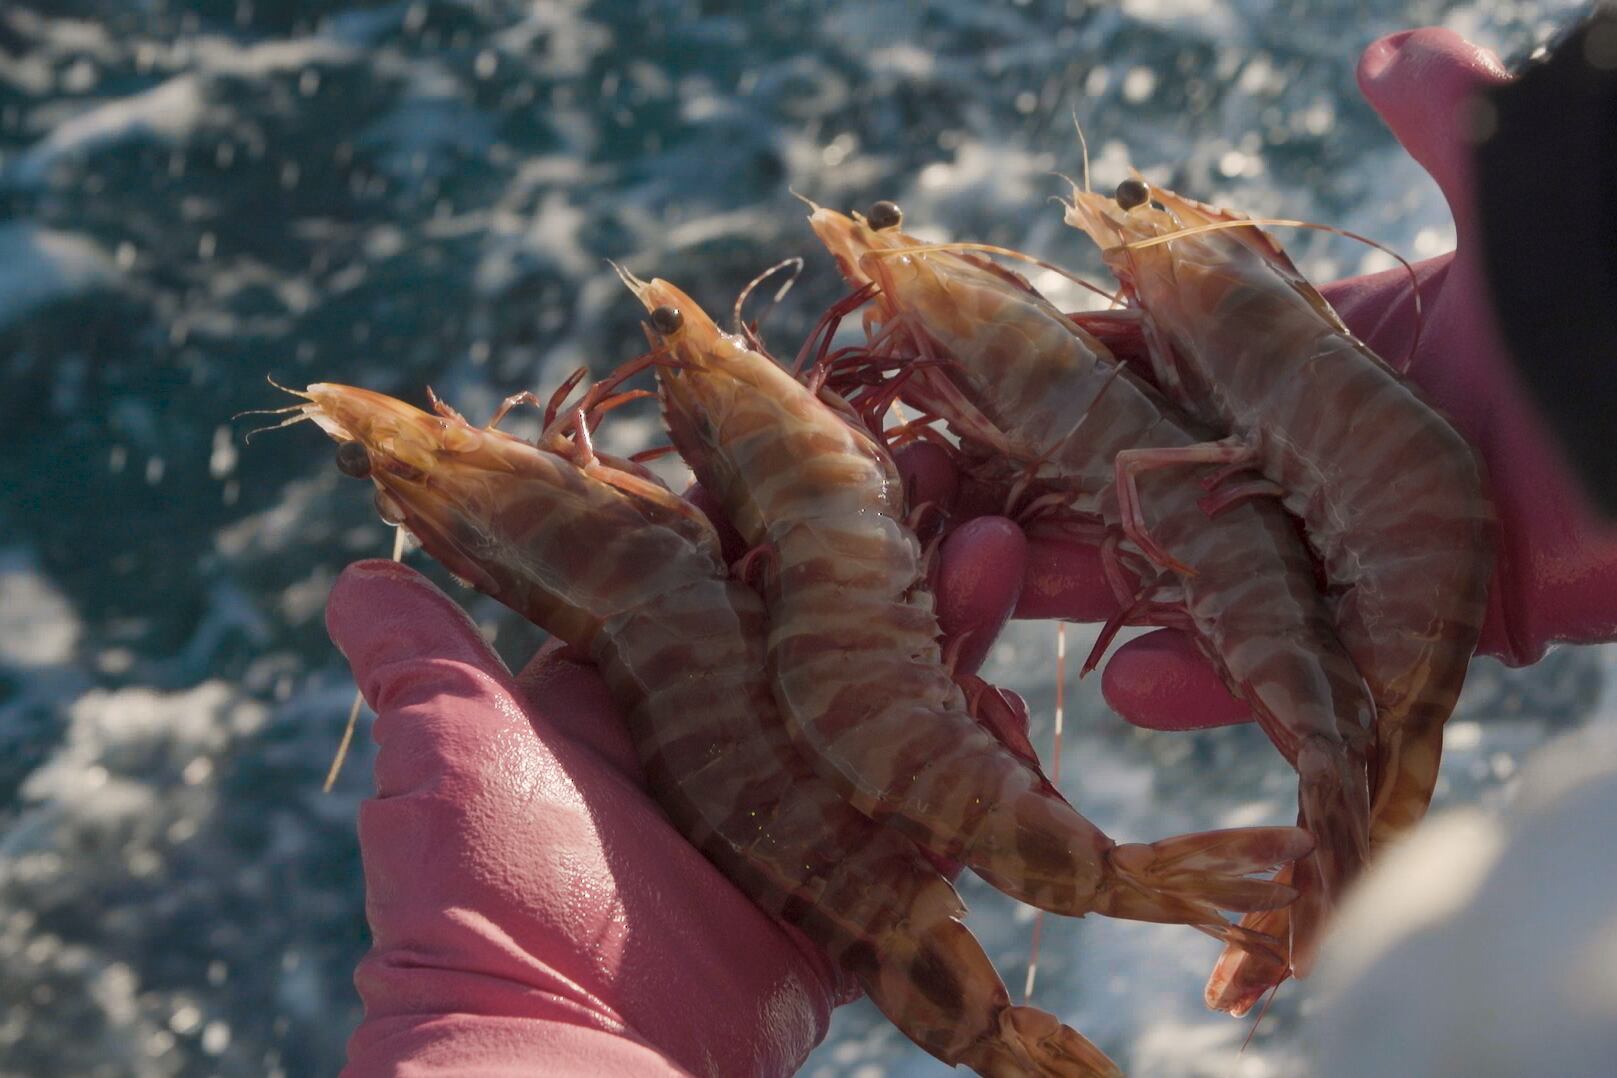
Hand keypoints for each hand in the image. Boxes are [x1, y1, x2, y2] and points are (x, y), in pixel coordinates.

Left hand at [326, 512, 1027, 1073]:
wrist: (561, 1052)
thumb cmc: (487, 893)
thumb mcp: (445, 750)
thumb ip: (419, 654)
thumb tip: (353, 573)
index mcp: (634, 690)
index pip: (716, 568)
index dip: (770, 505)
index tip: (827, 432)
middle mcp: (719, 740)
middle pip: (817, 623)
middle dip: (883, 548)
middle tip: (950, 469)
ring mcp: (791, 812)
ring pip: (885, 701)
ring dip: (944, 625)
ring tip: (1000, 543)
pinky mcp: (848, 889)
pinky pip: (925, 814)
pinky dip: (969, 760)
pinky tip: (1009, 688)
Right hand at [1017, 28, 1616, 730]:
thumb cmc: (1589, 305)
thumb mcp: (1515, 197)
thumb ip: (1445, 127)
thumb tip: (1387, 56)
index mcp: (1307, 359)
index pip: (1152, 356)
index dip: (1056, 357)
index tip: (957, 351)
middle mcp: (1300, 457)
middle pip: (1136, 471)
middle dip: (1032, 480)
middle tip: (927, 485)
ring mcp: (1333, 551)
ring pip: (1179, 572)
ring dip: (1085, 583)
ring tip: (995, 580)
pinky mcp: (1383, 637)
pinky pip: (1275, 672)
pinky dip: (1206, 682)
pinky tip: (1128, 682)